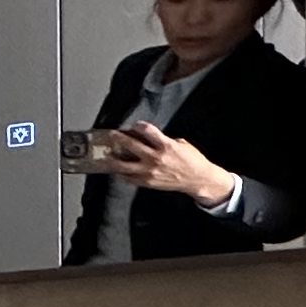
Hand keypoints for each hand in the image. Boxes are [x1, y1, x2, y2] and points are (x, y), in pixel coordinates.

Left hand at [98, 124, 235, 205]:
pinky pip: (129, 178)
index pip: (148, 130)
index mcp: (167, 146)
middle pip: (131, 145)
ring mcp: (150, 171)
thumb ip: (165, 140)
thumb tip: (150, 137)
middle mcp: (156, 158)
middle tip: (112, 135)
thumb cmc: (192, 160)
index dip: (138, 125)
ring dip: (114, 159)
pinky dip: (122, 174)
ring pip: (124, 165)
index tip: (133, 124)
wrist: (198, 180)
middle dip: (119, 138)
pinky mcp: (148, 182)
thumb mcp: (182, 144)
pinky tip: (117, 170)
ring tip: (107, 155)